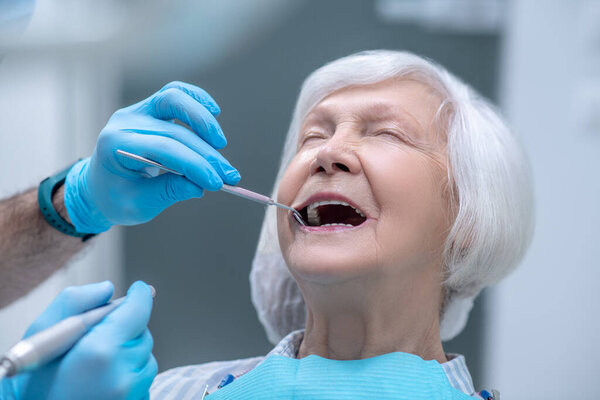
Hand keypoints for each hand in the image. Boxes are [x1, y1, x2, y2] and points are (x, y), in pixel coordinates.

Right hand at [4, 281, 156, 399]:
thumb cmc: (34, 383)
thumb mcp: (42, 335)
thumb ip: (75, 302)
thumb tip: (106, 289)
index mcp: (100, 352)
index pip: (138, 311)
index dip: (139, 296)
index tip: (138, 289)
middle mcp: (123, 374)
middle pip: (142, 333)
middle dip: (126, 328)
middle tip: (97, 338)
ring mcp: (133, 393)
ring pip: (145, 356)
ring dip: (128, 352)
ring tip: (95, 366)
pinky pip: (143, 378)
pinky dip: (129, 373)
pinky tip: (103, 381)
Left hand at [64, 81, 240, 232]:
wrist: (100, 185)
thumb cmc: (116, 197)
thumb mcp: (138, 204)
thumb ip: (169, 192)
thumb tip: (200, 185)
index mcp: (115, 145)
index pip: (164, 149)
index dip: (194, 165)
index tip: (217, 183)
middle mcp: (126, 121)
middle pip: (176, 131)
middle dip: (207, 155)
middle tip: (228, 176)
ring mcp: (138, 110)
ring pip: (174, 98)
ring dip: (202, 119)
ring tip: (221, 145)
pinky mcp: (151, 107)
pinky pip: (176, 93)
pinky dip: (197, 100)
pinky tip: (215, 112)